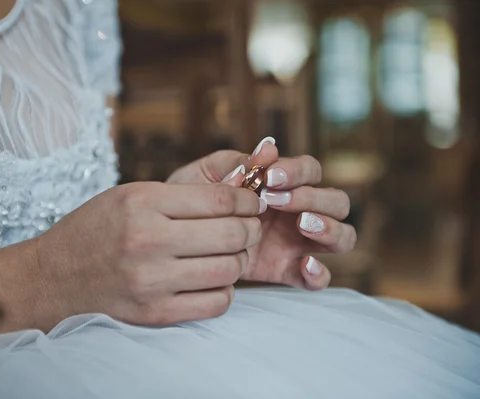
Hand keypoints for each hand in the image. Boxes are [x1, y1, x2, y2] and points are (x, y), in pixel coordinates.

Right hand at [34, 182, 262, 325]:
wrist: (53, 278)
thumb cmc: (95, 230)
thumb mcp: (129, 196)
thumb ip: (179, 195)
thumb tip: (237, 194)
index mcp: (142, 203)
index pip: (219, 200)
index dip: (247, 200)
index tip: (252, 203)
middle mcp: (147, 240)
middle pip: (231, 234)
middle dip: (251, 229)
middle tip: (248, 227)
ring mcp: (151, 281)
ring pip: (229, 270)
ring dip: (239, 260)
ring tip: (230, 253)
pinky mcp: (154, 313)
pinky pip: (215, 303)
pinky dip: (224, 290)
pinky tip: (212, 279)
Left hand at [167, 138, 355, 289]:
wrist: (176, 237)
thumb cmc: (193, 200)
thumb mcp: (207, 176)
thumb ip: (237, 163)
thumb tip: (268, 147)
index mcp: (283, 185)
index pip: (311, 171)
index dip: (298, 172)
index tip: (269, 178)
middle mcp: (298, 211)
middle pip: (337, 202)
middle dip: (315, 198)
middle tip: (278, 202)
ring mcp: (298, 242)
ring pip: (342, 236)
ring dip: (330, 228)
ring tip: (302, 225)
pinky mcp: (287, 270)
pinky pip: (319, 278)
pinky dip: (319, 274)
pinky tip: (305, 265)